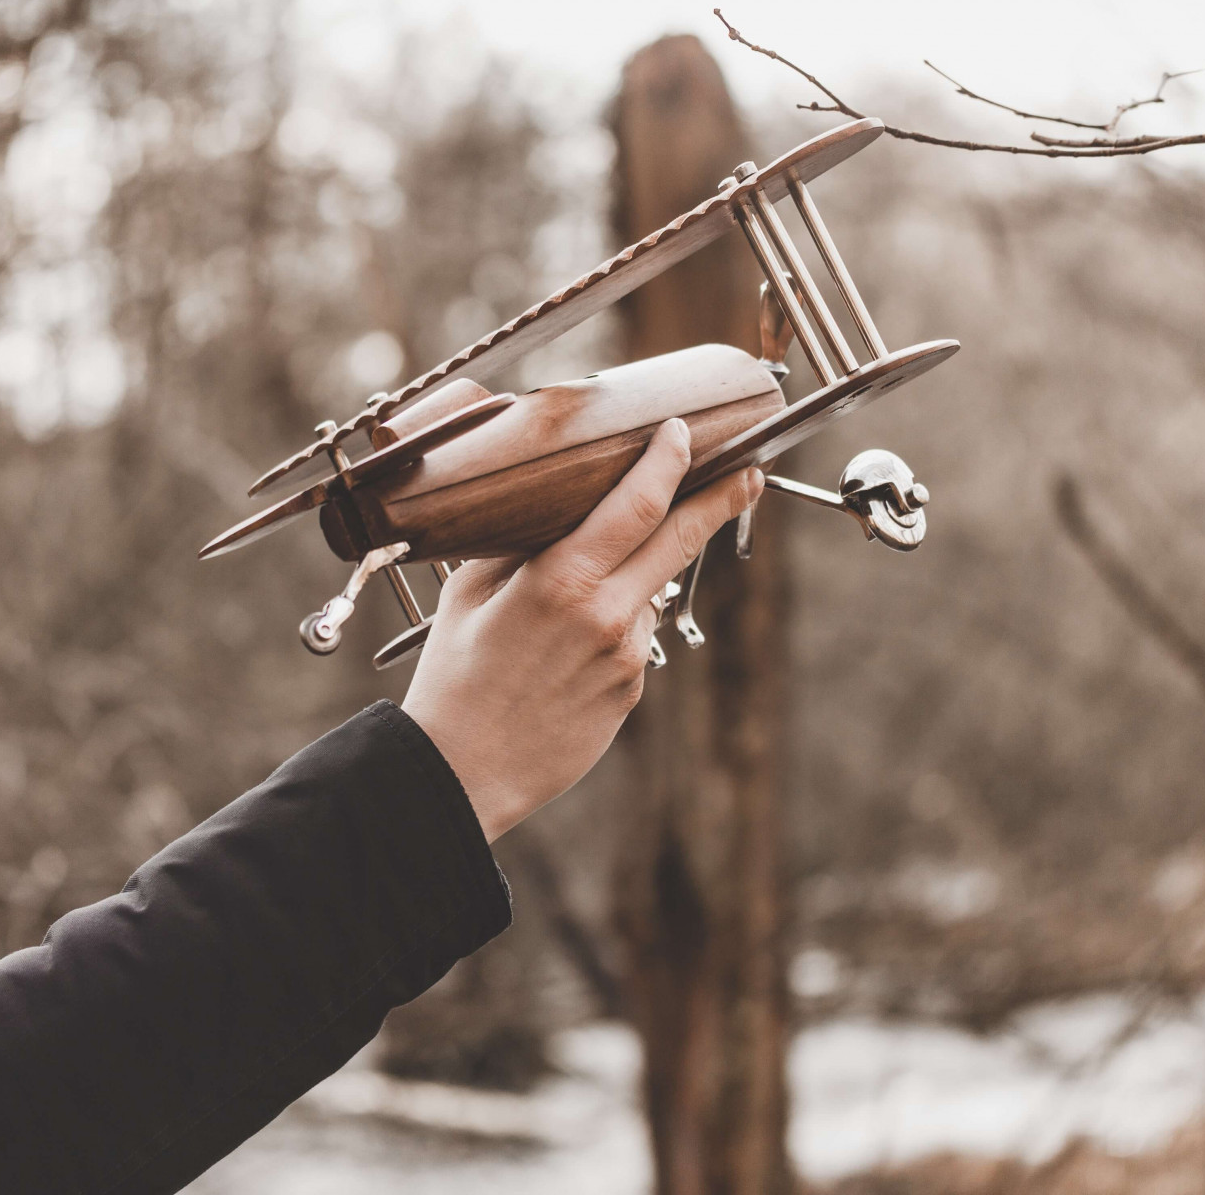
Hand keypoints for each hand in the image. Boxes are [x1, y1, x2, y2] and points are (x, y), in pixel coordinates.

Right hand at [402, 419, 763, 841]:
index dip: (669, 461)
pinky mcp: (631, 691)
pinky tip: (563, 654)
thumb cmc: (455, 678)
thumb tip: (557, 509)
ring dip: (630, 578)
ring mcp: (626, 658)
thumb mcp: (470, 591)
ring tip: (560, 610)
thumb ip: (521, 545)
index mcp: (562, 581)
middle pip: (680, 540)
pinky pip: (632, 638)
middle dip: (720, 498)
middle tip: (749, 472)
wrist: (462, 770)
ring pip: (647, 593)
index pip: (638, 503)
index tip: (683, 434)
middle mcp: (607, 616)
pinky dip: (611, 627)